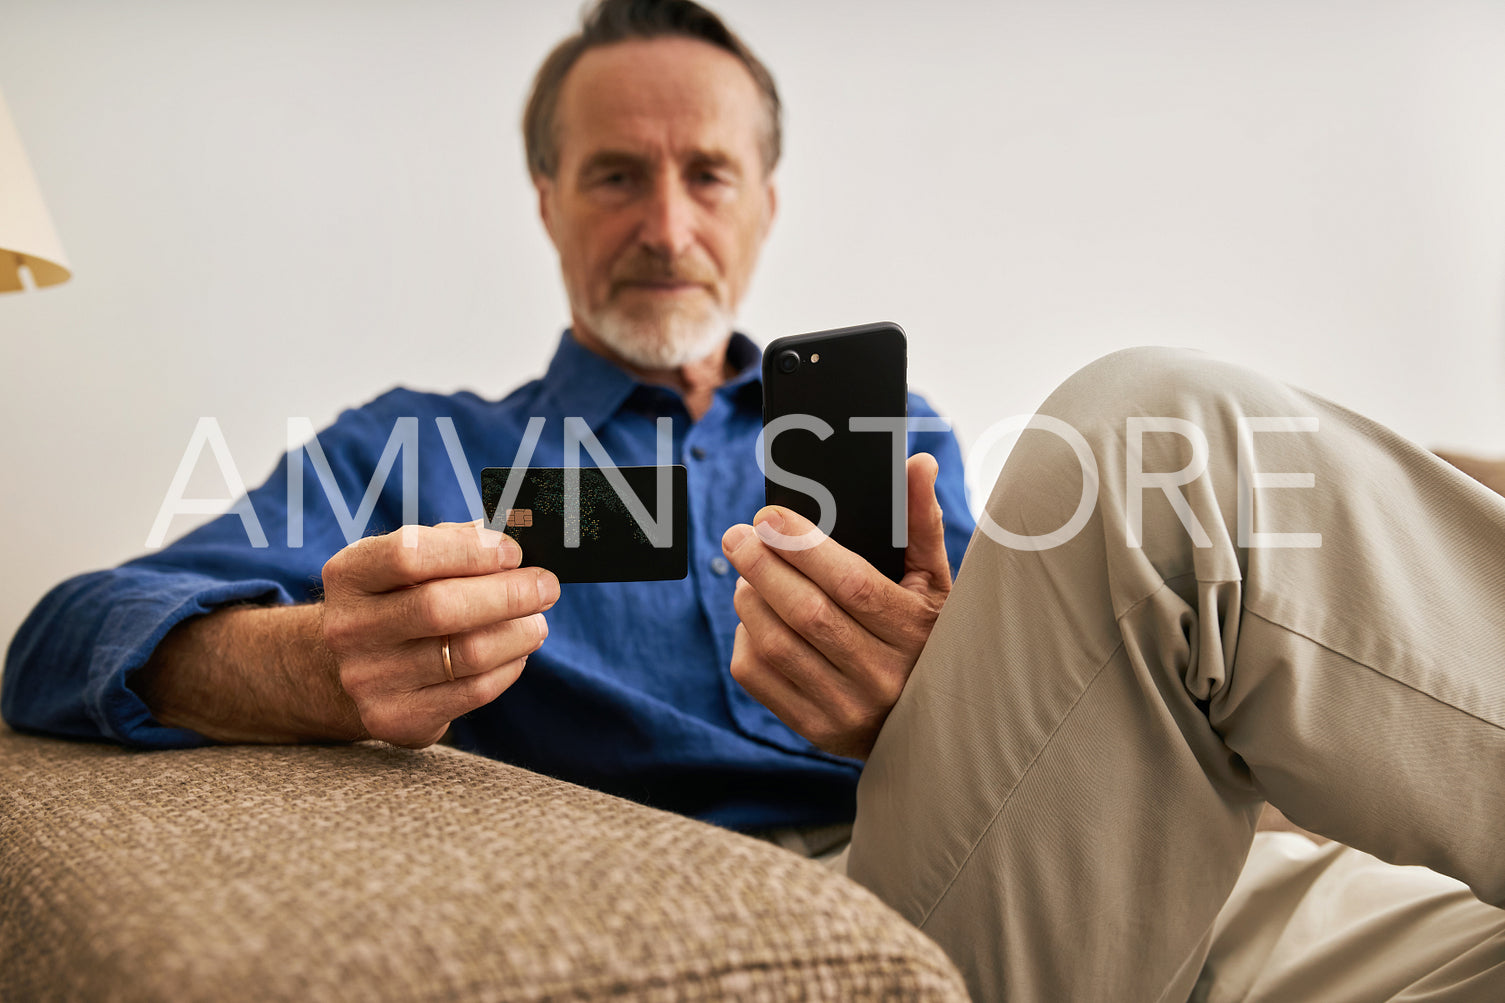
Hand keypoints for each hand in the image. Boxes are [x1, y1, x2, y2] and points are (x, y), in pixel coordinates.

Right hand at [320, 521, 559, 747]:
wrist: (354, 667)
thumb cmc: (400, 598)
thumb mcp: (412, 561)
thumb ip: (458, 542)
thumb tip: (517, 531)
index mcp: (349, 574)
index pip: (409, 555)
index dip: (471, 552)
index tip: (514, 552)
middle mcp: (349, 628)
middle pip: (441, 607)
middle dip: (509, 594)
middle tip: (546, 586)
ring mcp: (367, 678)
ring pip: (468, 653)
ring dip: (518, 634)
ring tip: (536, 622)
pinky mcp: (393, 718)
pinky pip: (473, 691)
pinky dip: (508, 667)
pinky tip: (516, 653)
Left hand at [721, 454, 951, 760]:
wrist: (932, 724)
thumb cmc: (928, 635)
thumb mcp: (936, 583)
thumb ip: (922, 522)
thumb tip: (918, 462)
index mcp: (916, 633)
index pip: (851, 584)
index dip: (804, 547)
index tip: (770, 514)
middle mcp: (885, 677)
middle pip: (806, 613)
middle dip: (763, 566)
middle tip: (738, 536)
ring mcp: (849, 710)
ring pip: (776, 643)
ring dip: (750, 597)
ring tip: (747, 571)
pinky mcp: (818, 730)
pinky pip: (759, 676)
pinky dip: (745, 638)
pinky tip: (754, 615)